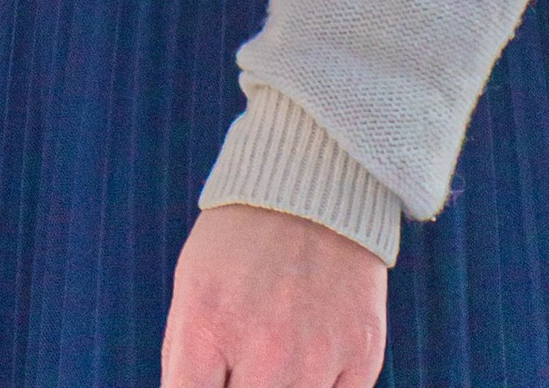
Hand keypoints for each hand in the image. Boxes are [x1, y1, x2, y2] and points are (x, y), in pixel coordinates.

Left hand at [160, 206, 388, 387]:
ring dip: (281, 385)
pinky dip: (323, 386)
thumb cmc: (242, 240)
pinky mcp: (362, 353)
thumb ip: (185, 361)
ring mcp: (317, 354)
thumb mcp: (193, 286)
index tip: (214, 377)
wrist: (314, 182)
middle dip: (241, 385)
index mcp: (209, 323)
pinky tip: (314, 355)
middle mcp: (264, 345)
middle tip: (246, 360)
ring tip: (275, 353)